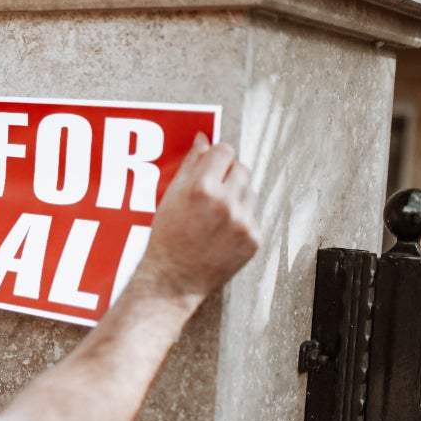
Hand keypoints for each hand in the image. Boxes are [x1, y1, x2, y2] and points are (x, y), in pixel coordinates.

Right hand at [134, 134, 260, 314]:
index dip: (216, 156)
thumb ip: (190, 164)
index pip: (224, 151)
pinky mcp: (254, 239)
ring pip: (250, 191)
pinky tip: (222, 231)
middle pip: (242, 168)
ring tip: (215, 213)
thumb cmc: (166, 238)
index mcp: (202, 188)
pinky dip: (241, 219)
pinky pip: (253, 216)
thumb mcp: (170, 196)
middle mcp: (226, 203)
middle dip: (228, 174)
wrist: (173, 279)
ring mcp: (243, 222)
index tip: (212, 164)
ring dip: (237, 195)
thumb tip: (203, 140)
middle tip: (212, 190)